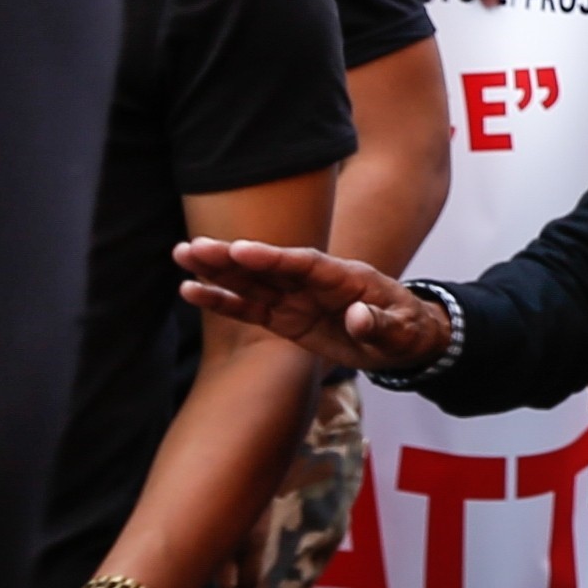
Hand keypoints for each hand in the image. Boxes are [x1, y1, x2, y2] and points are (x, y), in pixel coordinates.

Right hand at [173, 238, 444, 374]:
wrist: (404, 339)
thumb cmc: (406, 328)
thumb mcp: (403, 331)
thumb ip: (381, 324)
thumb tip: (358, 318)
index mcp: (344, 277)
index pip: (304, 263)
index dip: (273, 257)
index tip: (241, 249)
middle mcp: (313, 282)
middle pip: (268, 266)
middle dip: (232, 258)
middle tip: (194, 247)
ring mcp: (296, 298)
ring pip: (251, 282)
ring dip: (217, 271)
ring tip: (182, 255)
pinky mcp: (284, 318)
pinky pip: (249, 309)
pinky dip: (222, 301)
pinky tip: (189, 290)